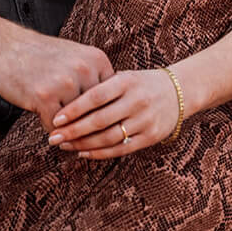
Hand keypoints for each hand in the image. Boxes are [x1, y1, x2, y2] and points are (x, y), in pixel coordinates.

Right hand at [0, 7, 112, 130]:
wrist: (3, 47)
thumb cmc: (40, 56)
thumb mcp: (75, 58)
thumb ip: (94, 79)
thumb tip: (112, 114)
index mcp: (97, 59)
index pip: (111, 99)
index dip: (105, 116)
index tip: (101, 128)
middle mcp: (84, 69)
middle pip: (96, 113)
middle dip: (89, 130)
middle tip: (86, 143)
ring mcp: (65, 83)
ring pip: (77, 123)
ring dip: (71, 133)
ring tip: (66, 137)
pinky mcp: (44, 97)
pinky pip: (56, 127)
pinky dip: (53, 132)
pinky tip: (49, 130)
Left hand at [45, 69, 179, 158]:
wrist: (178, 92)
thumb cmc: (140, 84)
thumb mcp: (123, 77)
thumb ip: (99, 89)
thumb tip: (64, 104)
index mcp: (126, 82)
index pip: (95, 97)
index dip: (74, 110)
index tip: (56, 119)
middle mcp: (137, 101)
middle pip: (99, 120)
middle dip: (73, 131)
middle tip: (53, 138)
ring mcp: (145, 120)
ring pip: (108, 137)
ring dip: (83, 144)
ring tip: (65, 145)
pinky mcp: (150, 137)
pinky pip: (121, 149)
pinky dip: (100, 153)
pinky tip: (83, 153)